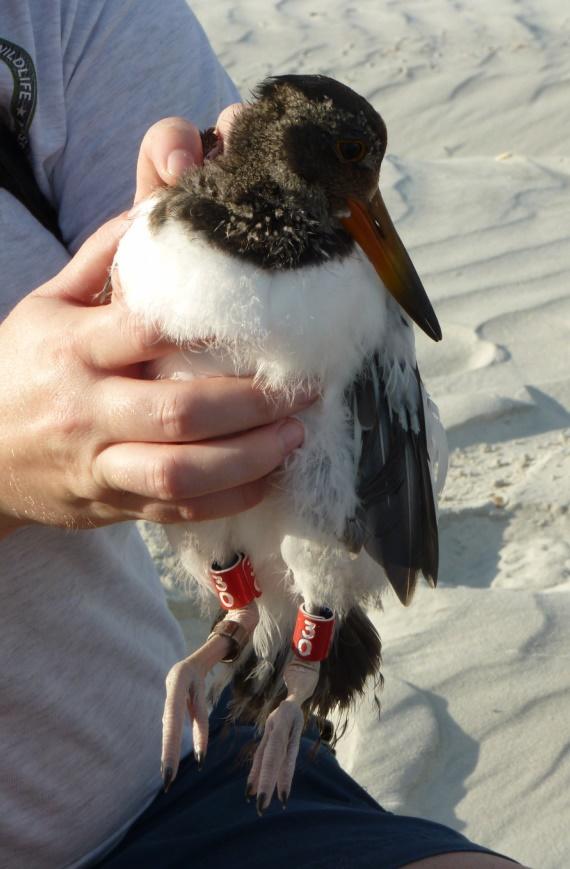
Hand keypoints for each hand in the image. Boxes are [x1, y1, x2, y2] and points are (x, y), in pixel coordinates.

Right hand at [0, 110, 307, 537]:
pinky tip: (267, 477)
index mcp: (73, 347)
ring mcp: (99, 463)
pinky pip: (178, 511)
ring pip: (181, 472)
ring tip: (294, 436)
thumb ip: (101, 260)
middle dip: (252, 402)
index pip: (149, 330)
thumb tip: (157, 210)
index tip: (272, 322)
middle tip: (305, 389)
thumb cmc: (19, 370)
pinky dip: (230, 499)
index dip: (215, 326)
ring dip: (249, 458)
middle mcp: (87, 408)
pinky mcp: (114, 503)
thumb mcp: (46, 305)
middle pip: (179, 411)